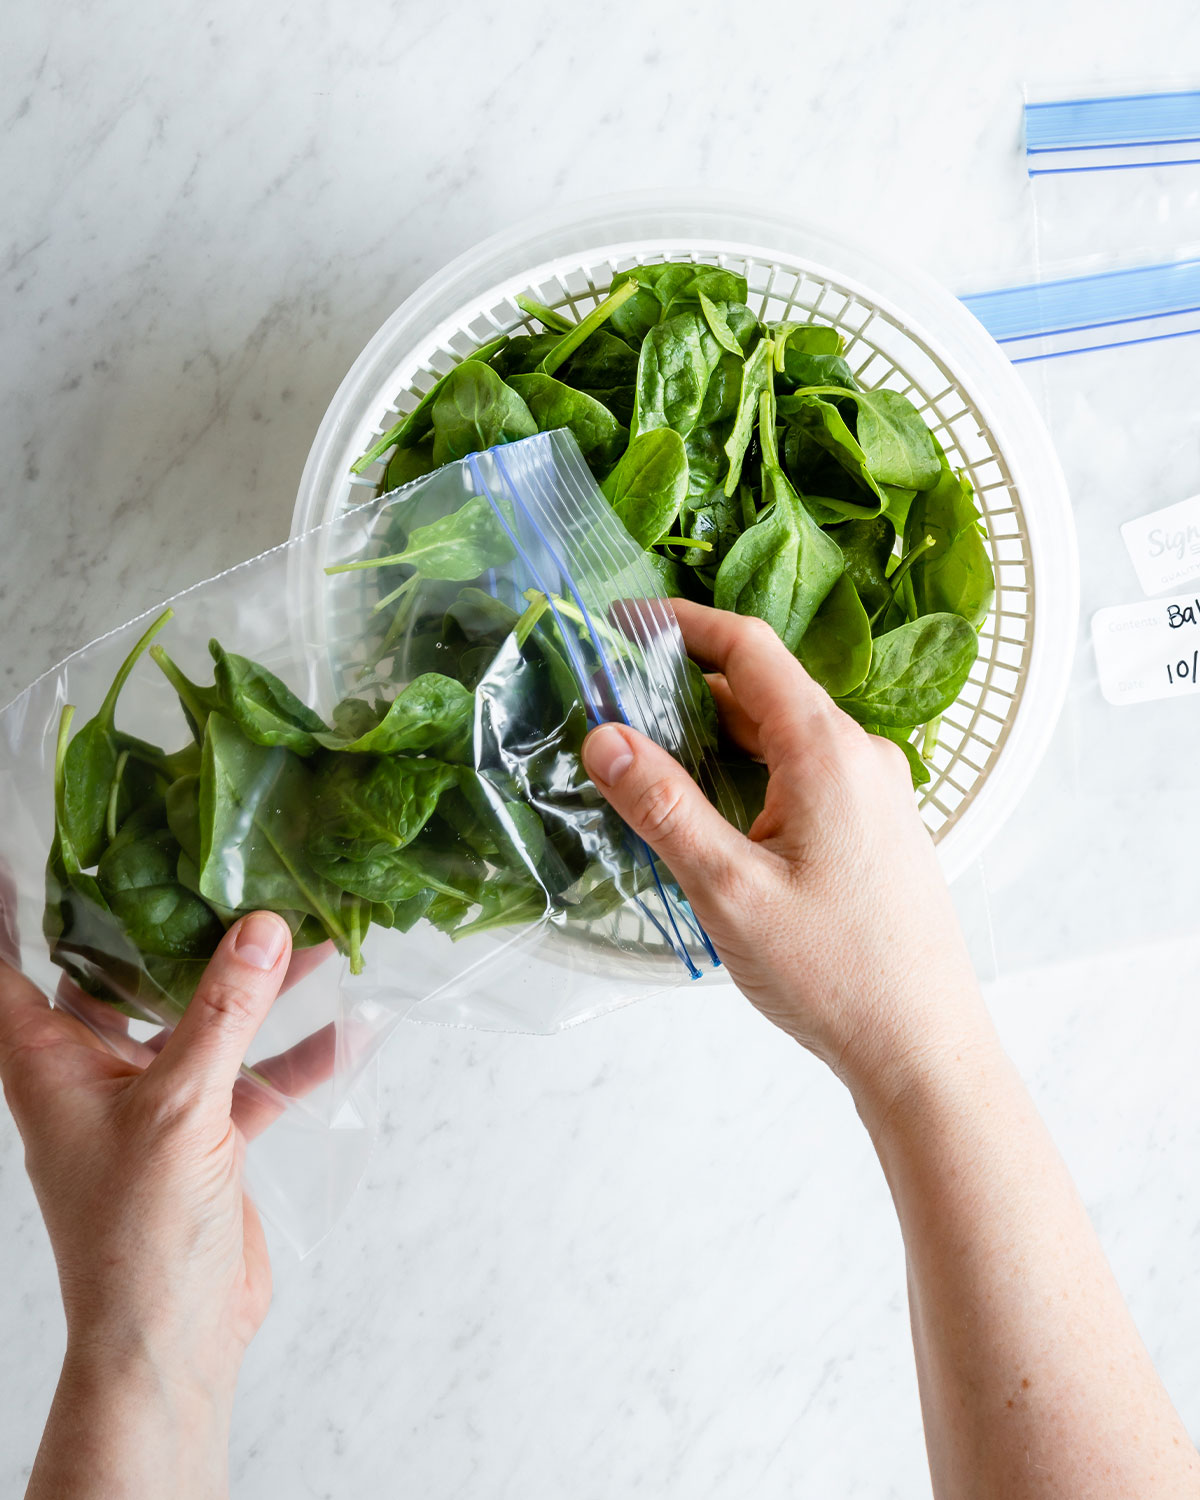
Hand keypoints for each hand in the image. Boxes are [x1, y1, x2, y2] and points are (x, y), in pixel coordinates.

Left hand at [0, 908, 333, 1497]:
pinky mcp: (206, 1133)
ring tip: (313, 934)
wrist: (173, 1338)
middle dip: (175, 926)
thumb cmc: (137, 1235)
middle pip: (128, 976)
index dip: (18, 908)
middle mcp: (95, 1072)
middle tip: (221, 866)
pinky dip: (294, 1055)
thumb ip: (221, 1014)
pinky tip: (345, 1030)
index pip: (13, 966)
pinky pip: (252, 1076)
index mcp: (51, 1061)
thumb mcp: (179, 1108)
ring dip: (255, 987)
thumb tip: (261, 926)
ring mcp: (154, 1101)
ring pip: (202, 1020)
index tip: (39, 850)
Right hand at [582, 599, 991, 1120]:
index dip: (682, 623)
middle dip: (685, 685)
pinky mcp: (874, 827)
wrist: (923, 1047)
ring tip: (646, 754)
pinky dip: (748, 770)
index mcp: (827, 751)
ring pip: (781, 735)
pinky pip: (802, 772)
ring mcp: (873, 791)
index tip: (623, 620)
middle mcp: (858, 756)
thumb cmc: (835, 974)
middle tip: (612, 699)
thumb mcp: (729, 890)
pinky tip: (708, 808)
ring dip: (715, 734)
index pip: (749, 649)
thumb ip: (664, 807)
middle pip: (762, 689)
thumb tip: (604, 738)